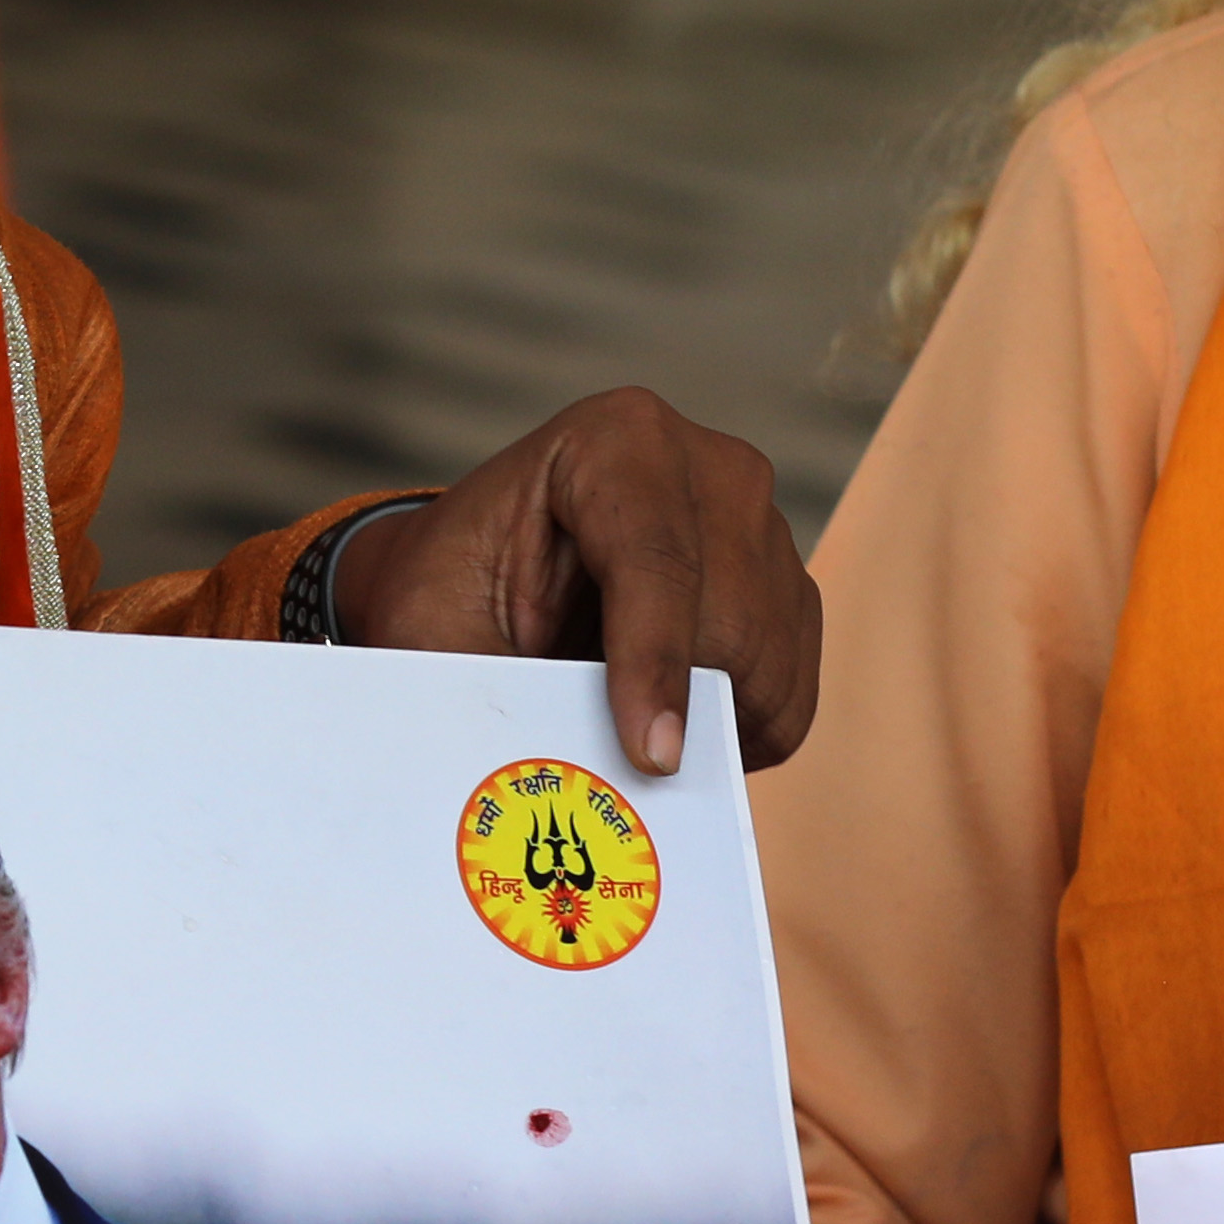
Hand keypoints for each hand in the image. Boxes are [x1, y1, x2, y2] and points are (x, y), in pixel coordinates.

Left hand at [330, 389, 822, 776]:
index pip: (656, 560)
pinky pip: (789, 693)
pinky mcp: (786, 585)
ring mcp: (762, 524)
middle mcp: (710, 468)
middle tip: (613, 765)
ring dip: (708, 727)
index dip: (655, 666)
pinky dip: (739, 734)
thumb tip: (542, 782)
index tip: (651, 758)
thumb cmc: (455, 595)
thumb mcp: (434, 627)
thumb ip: (485, 685)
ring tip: (628, 735)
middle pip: (729, 619)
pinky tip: (669, 726)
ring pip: (768, 664)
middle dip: (679, 709)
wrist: (488, 577)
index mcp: (616, 442)